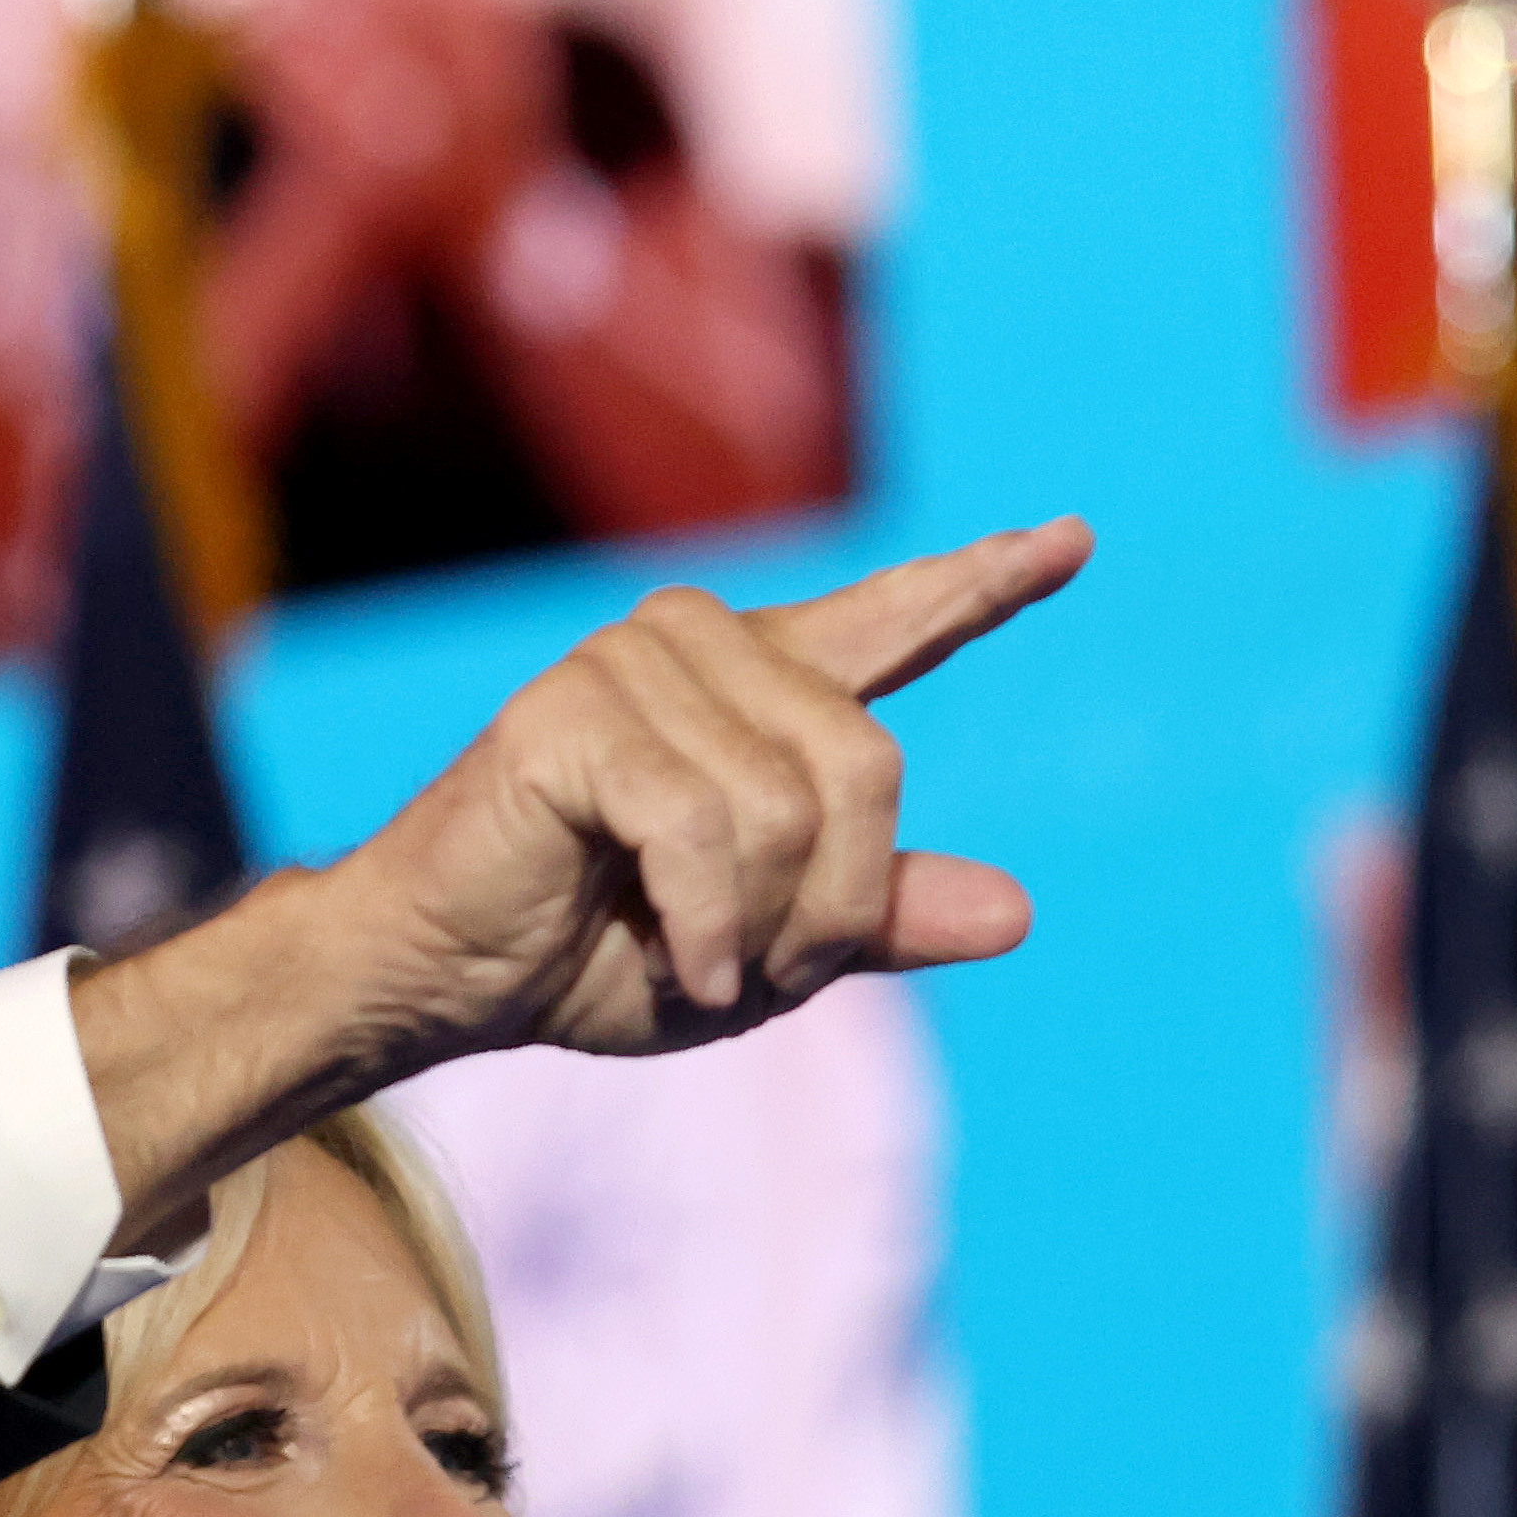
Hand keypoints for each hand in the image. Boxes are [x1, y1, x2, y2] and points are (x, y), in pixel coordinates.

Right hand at [337, 522, 1077, 1055]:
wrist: (444, 975)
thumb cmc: (596, 953)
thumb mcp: (771, 951)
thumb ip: (882, 918)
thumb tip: (1018, 913)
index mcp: (760, 688)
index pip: (894, 621)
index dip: (984, 585)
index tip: (1072, 541)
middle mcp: (705, 646)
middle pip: (868, 768)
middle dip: (830, 907)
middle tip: (753, 966)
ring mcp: (635, 664)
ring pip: (792, 811)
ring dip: (760, 927)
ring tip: (694, 956)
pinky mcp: (575, 713)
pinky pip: (708, 831)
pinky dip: (709, 927)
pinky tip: (682, 963)